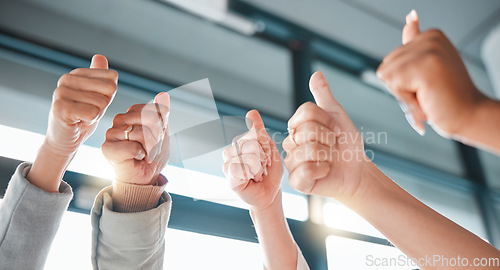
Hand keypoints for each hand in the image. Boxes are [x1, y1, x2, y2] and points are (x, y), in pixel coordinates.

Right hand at [44, 54, 117, 156]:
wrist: (64, 140)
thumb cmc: (82, 118)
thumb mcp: (95, 96)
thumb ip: (99, 77)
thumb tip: (100, 56)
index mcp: (76, 74)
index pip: (112, 78)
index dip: (109, 95)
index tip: (94, 102)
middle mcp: (66, 79)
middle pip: (109, 89)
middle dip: (104, 105)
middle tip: (88, 112)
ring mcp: (61, 92)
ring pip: (102, 102)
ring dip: (96, 114)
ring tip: (82, 117)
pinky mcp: (61, 108)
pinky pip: (93, 112)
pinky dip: (91, 120)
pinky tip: (78, 122)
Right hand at [102, 92, 169, 184]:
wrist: (144, 177)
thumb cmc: (152, 156)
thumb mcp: (162, 132)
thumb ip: (162, 114)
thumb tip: (163, 94)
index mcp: (133, 113)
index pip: (157, 110)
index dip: (163, 126)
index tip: (159, 137)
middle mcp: (120, 120)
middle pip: (150, 118)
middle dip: (157, 137)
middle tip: (153, 149)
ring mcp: (112, 133)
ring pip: (141, 133)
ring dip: (150, 148)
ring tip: (145, 154)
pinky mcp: (107, 148)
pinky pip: (132, 146)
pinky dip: (140, 154)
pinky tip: (137, 158)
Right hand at [222, 110, 283, 209]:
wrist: (270, 195)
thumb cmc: (270, 174)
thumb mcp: (270, 150)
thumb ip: (260, 132)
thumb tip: (251, 112)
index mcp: (241, 142)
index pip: (255, 133)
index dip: (266, 146)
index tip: (267, 157)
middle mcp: (232, 151)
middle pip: (251, 143)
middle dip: (264, 158)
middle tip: (263, 168)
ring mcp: (228, 163)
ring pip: (247, 155)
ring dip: (258, 167)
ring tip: (257, 175)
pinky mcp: (228, 177)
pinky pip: (239, 167)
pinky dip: (251, 174)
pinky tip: (251, 180)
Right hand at [282, 71, 369, 199]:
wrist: (356, 170)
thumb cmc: (346, 144)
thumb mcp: (337, 116)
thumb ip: (324, 96)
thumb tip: (316, 73)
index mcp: (296, 127)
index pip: (306, 113)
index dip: (326, 121)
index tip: (334, 129)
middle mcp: (289, 144)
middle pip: (307, 131)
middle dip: (328, 139)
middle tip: (332, 147)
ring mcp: (291, 163)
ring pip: (308, 150)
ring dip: (328, 155)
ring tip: (329, 160)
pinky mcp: (296, 181)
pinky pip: (307, 170)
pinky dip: (322, 170)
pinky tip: (324, 172)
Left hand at [377, 10, 486, 137]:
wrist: (470, 116)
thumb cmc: (448, 98)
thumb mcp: (428, 68)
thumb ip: (415, 45)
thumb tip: (409, 20)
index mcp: (431, 36)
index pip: (391, 59)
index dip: (404, 80)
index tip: (428, 83)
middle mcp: (430, 38)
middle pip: (386, 66)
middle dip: (401, 87)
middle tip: (428, 92)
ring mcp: (428, 51)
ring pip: (386, 76)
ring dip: (403, 94)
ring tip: (427, 95)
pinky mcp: (424, 66)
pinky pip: (392, 85)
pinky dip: (405, 99)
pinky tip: (427, 98)